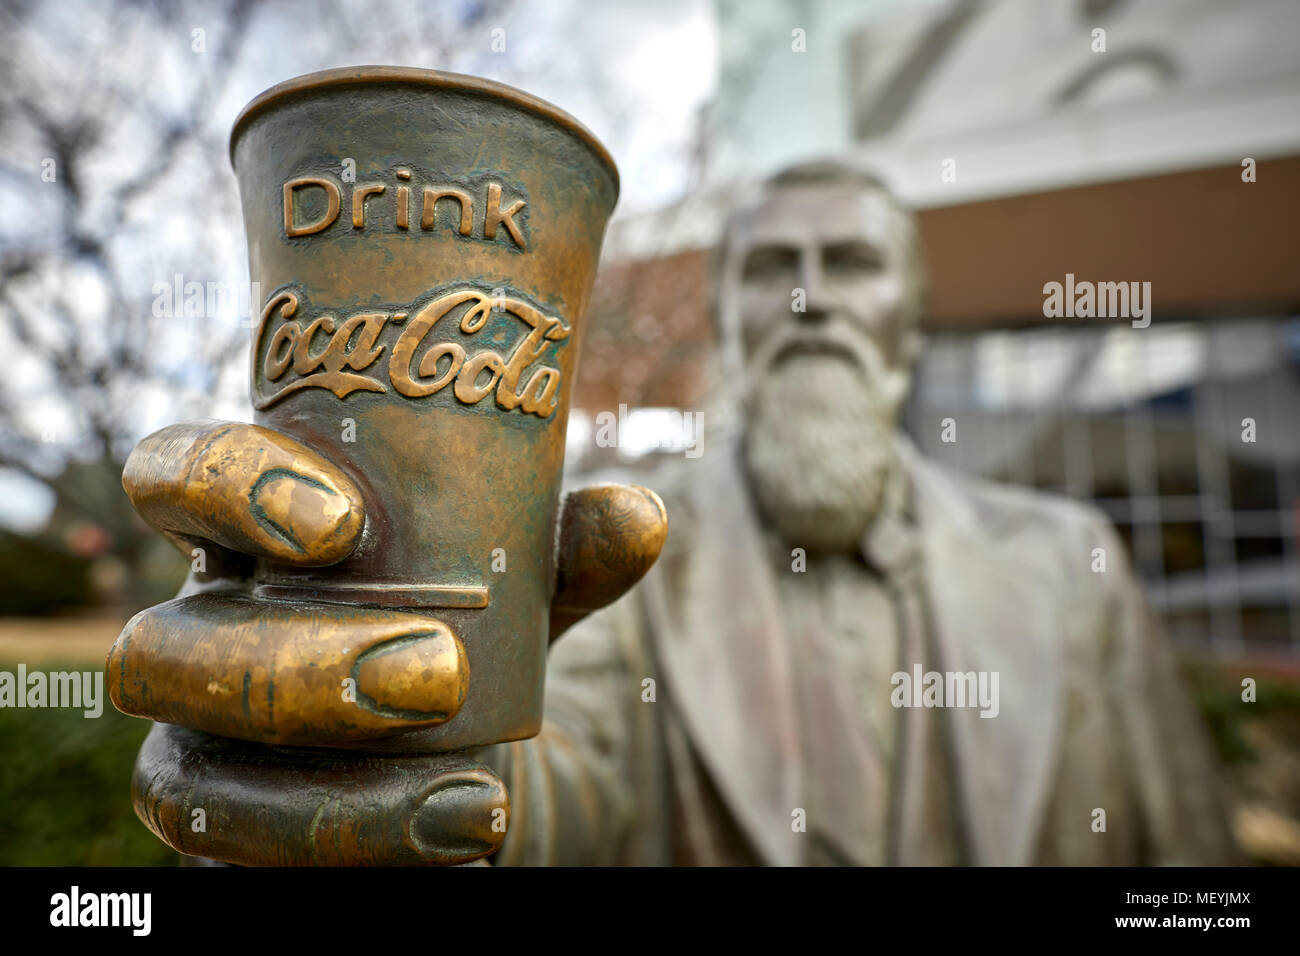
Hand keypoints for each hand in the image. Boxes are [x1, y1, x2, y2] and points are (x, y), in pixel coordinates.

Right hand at [110, 420, 665, 864]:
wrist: (458, 751)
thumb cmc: (464, 628)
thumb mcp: (518, 588)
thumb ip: (566, 552)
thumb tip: (638, 515)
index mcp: (247, 542)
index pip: (175, 479)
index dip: (225, 486)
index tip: (343, 525)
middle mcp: (196, 640)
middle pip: (160, 649)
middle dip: (299, 667)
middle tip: (438, 671)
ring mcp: (196, 749)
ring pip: (177, 783)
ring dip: (323, 798)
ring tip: (473, 795)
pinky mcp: (225, 839)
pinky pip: (236, 867)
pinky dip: (354, 853)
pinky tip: (460, 835)